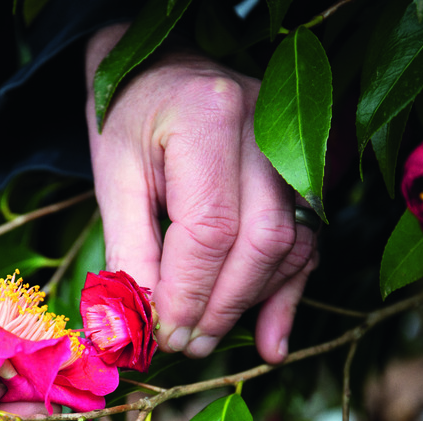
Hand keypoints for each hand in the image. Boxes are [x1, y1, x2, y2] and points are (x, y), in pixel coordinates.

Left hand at [85, 25, 317, 363]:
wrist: (166, 72)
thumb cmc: (131, 120)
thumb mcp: (114, 178)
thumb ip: (129, 251)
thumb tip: (136, 327)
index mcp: (208, 117)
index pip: (209, 227)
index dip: (187, 292)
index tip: (162, 334)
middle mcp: (266, 128)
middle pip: (261, 240)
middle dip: (222, 306)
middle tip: (186, 345)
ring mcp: (296, 149)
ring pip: (290, 246)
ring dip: (249, 303)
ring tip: (206, 339)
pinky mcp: (307, 175)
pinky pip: (307, 244)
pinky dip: (286, 295)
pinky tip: (270, 341)